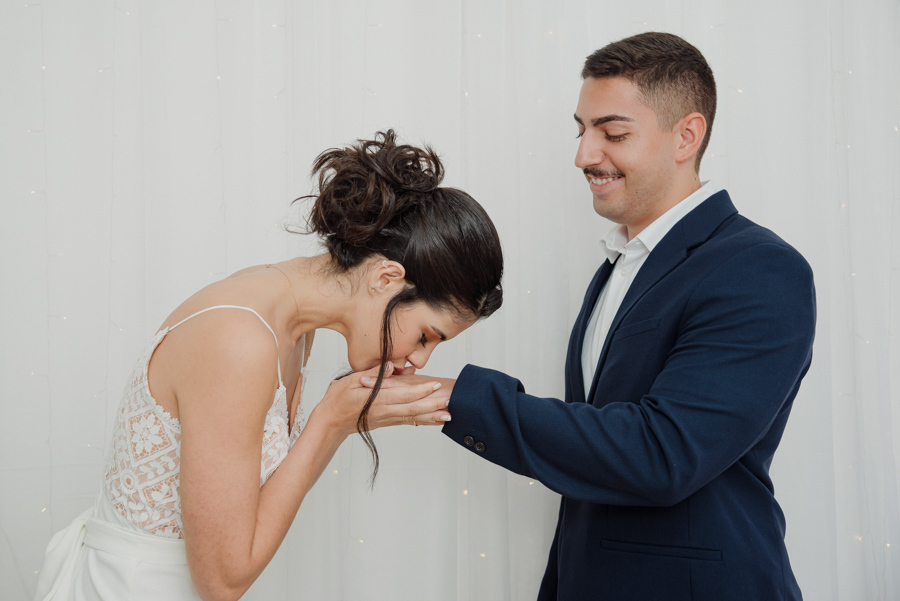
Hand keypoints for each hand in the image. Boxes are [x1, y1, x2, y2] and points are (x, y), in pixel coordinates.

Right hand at [313, 364, 449, 435]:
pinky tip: (433, 420)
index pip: (403, 395)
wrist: (330, 422)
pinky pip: (408, 422)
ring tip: (448, 415)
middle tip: (450, 402)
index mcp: (376, 400)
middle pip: (413, 409)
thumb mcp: (350, 381)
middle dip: (433, 406)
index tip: (435, 385)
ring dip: (432, 416)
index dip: (421, 391)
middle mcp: (384, 411)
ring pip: (413, 418)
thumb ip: (372, 373)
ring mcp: (387, 418)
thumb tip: (389, 366)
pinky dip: (422, 421)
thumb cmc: (337, 400)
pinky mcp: (387, 422)